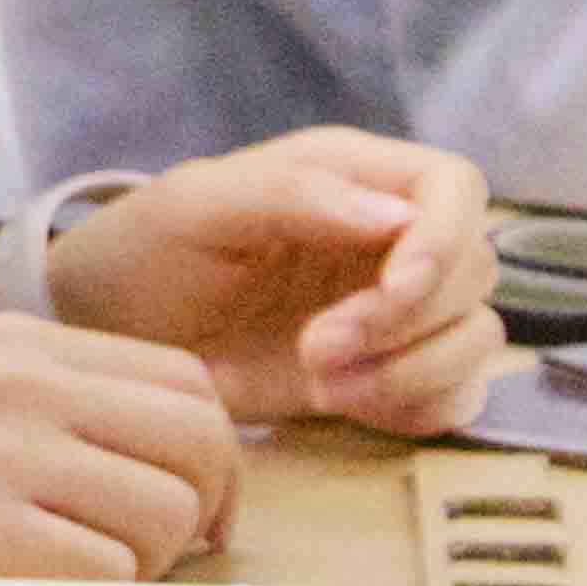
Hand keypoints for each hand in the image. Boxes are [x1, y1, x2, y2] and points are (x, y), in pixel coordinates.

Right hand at [0, 313, 245, 585]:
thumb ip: (70, 400)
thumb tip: (190, 460)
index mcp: (26, 342)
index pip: (187, 380)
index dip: (215, 454)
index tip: (197, 505)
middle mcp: (24, 385)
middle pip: (197, 441)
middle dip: (203, 510)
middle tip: (166, 554)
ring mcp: (5, 455)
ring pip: (167, 513)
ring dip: (150, 563)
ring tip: (89, 572)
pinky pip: (110, 574)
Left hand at [38, 131, 504, 438]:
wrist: (112, 338)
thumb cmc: (145, 251)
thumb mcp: (197, 207)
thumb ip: (293, 195)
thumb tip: (394, 216)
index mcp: (354, 176)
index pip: (456, 188)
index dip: (444, 240)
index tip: (395, 289)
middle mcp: (389, 240)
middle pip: (474, 271)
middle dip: (406, 321)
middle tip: (316, 350)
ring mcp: (394, 313)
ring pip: (474, 338)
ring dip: (412, 372)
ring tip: (323, 386)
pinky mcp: (387, 377)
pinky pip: (455, 396)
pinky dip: (421, 408)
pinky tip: (349, 406)